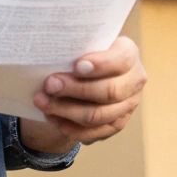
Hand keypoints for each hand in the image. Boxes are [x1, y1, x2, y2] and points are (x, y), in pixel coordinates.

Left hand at [20, 35, 145, 150]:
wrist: (87, 73)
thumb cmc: (82, 54)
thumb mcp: (82, 44)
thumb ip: (74, 47)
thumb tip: (51, 55)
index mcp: (129, 53)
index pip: (121, 60)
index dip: (100, 65)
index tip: (76, 66)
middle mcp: (134, 80)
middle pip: (109, 91)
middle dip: (75, 89)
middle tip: (49, 85)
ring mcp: (128, 105)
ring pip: (99, 115)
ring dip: (67, 111)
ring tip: (43, 102)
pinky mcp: (116, 124)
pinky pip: (94, 132)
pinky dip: (70, 127)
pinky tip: (52, 118)